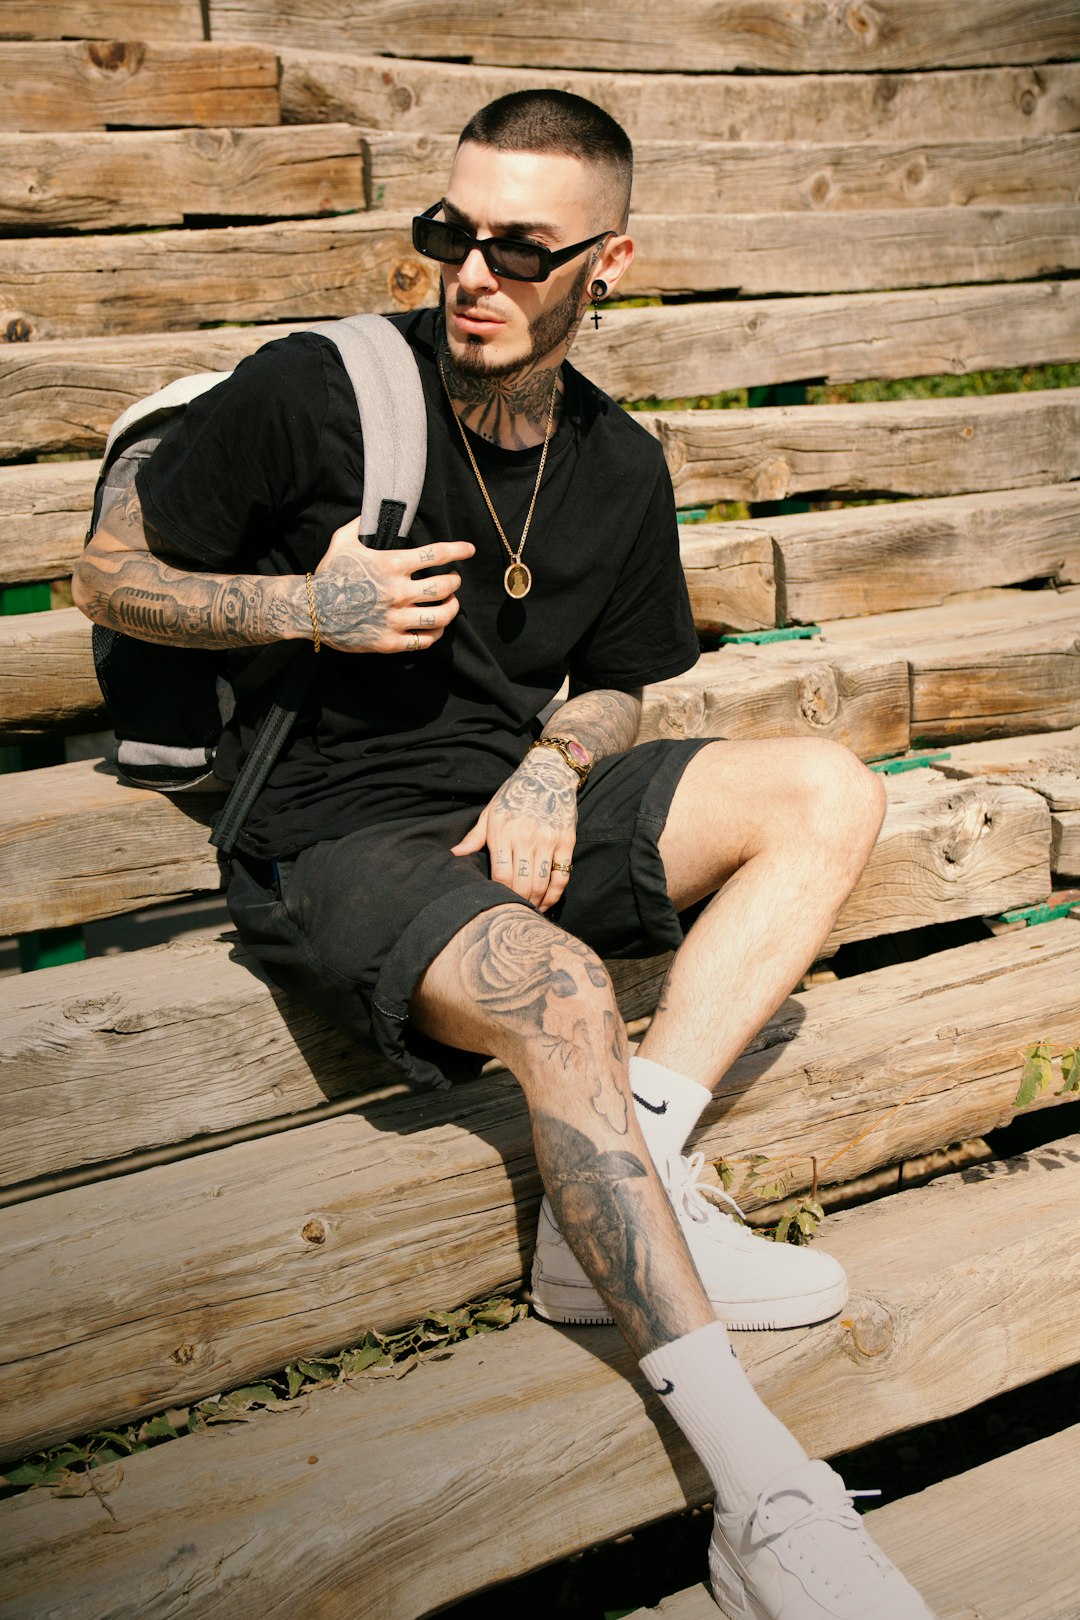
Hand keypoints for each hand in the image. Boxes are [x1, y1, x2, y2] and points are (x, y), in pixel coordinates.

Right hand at [311, 516, 473, 652]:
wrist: (310, 609)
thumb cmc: (329, 573)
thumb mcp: (342, 541)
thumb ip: (361, 524)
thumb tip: (371, 510)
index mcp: (391, 564)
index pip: (436, 554)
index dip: (458, 551)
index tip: (469, 550)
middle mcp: (398, 592)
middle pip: (445, 587)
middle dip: (455, 582)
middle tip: (454, 581)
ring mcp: (395, 618)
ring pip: (440, 616)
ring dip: (452, 609)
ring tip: (451, 604)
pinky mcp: (389, 641)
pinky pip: (424, 640)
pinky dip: (435, 633)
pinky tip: (435, 628)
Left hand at [452, 751, 578, 912]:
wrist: (548, 773)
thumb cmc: (514, 793)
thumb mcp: (490, 812)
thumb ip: (474, 837)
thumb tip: (454, 855)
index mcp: (503, 831)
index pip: (501, 875)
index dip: (500, 894)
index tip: (497, 902)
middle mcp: (526, 837)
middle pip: (522, 884)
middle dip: (517, 903)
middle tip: (514, 911)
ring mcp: (548, 840)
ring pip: (542, 884)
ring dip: (535, 902)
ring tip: (528, 910)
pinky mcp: (566, 841)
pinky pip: (562, 876)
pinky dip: (554, 894)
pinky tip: (546, 901)